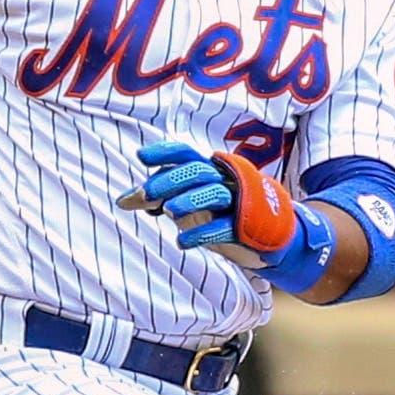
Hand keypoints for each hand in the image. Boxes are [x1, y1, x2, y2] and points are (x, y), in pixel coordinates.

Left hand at [118, 138, 326, 280]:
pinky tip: (182, 242)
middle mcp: (224, 180)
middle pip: (196, 172)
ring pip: (213, 194)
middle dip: (169, 181)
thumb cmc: (224, 213)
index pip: (186, 154)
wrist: (274, 235)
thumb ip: (158, 199)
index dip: (165, 152)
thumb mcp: (190, 202)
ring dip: (188, 201)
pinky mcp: (246, 227)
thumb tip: (120, 200)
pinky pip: (223, 226)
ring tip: (168, 212)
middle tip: (145, 195)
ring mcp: (237, 203)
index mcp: (210, 170)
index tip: (141, 156)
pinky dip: (202, 234)